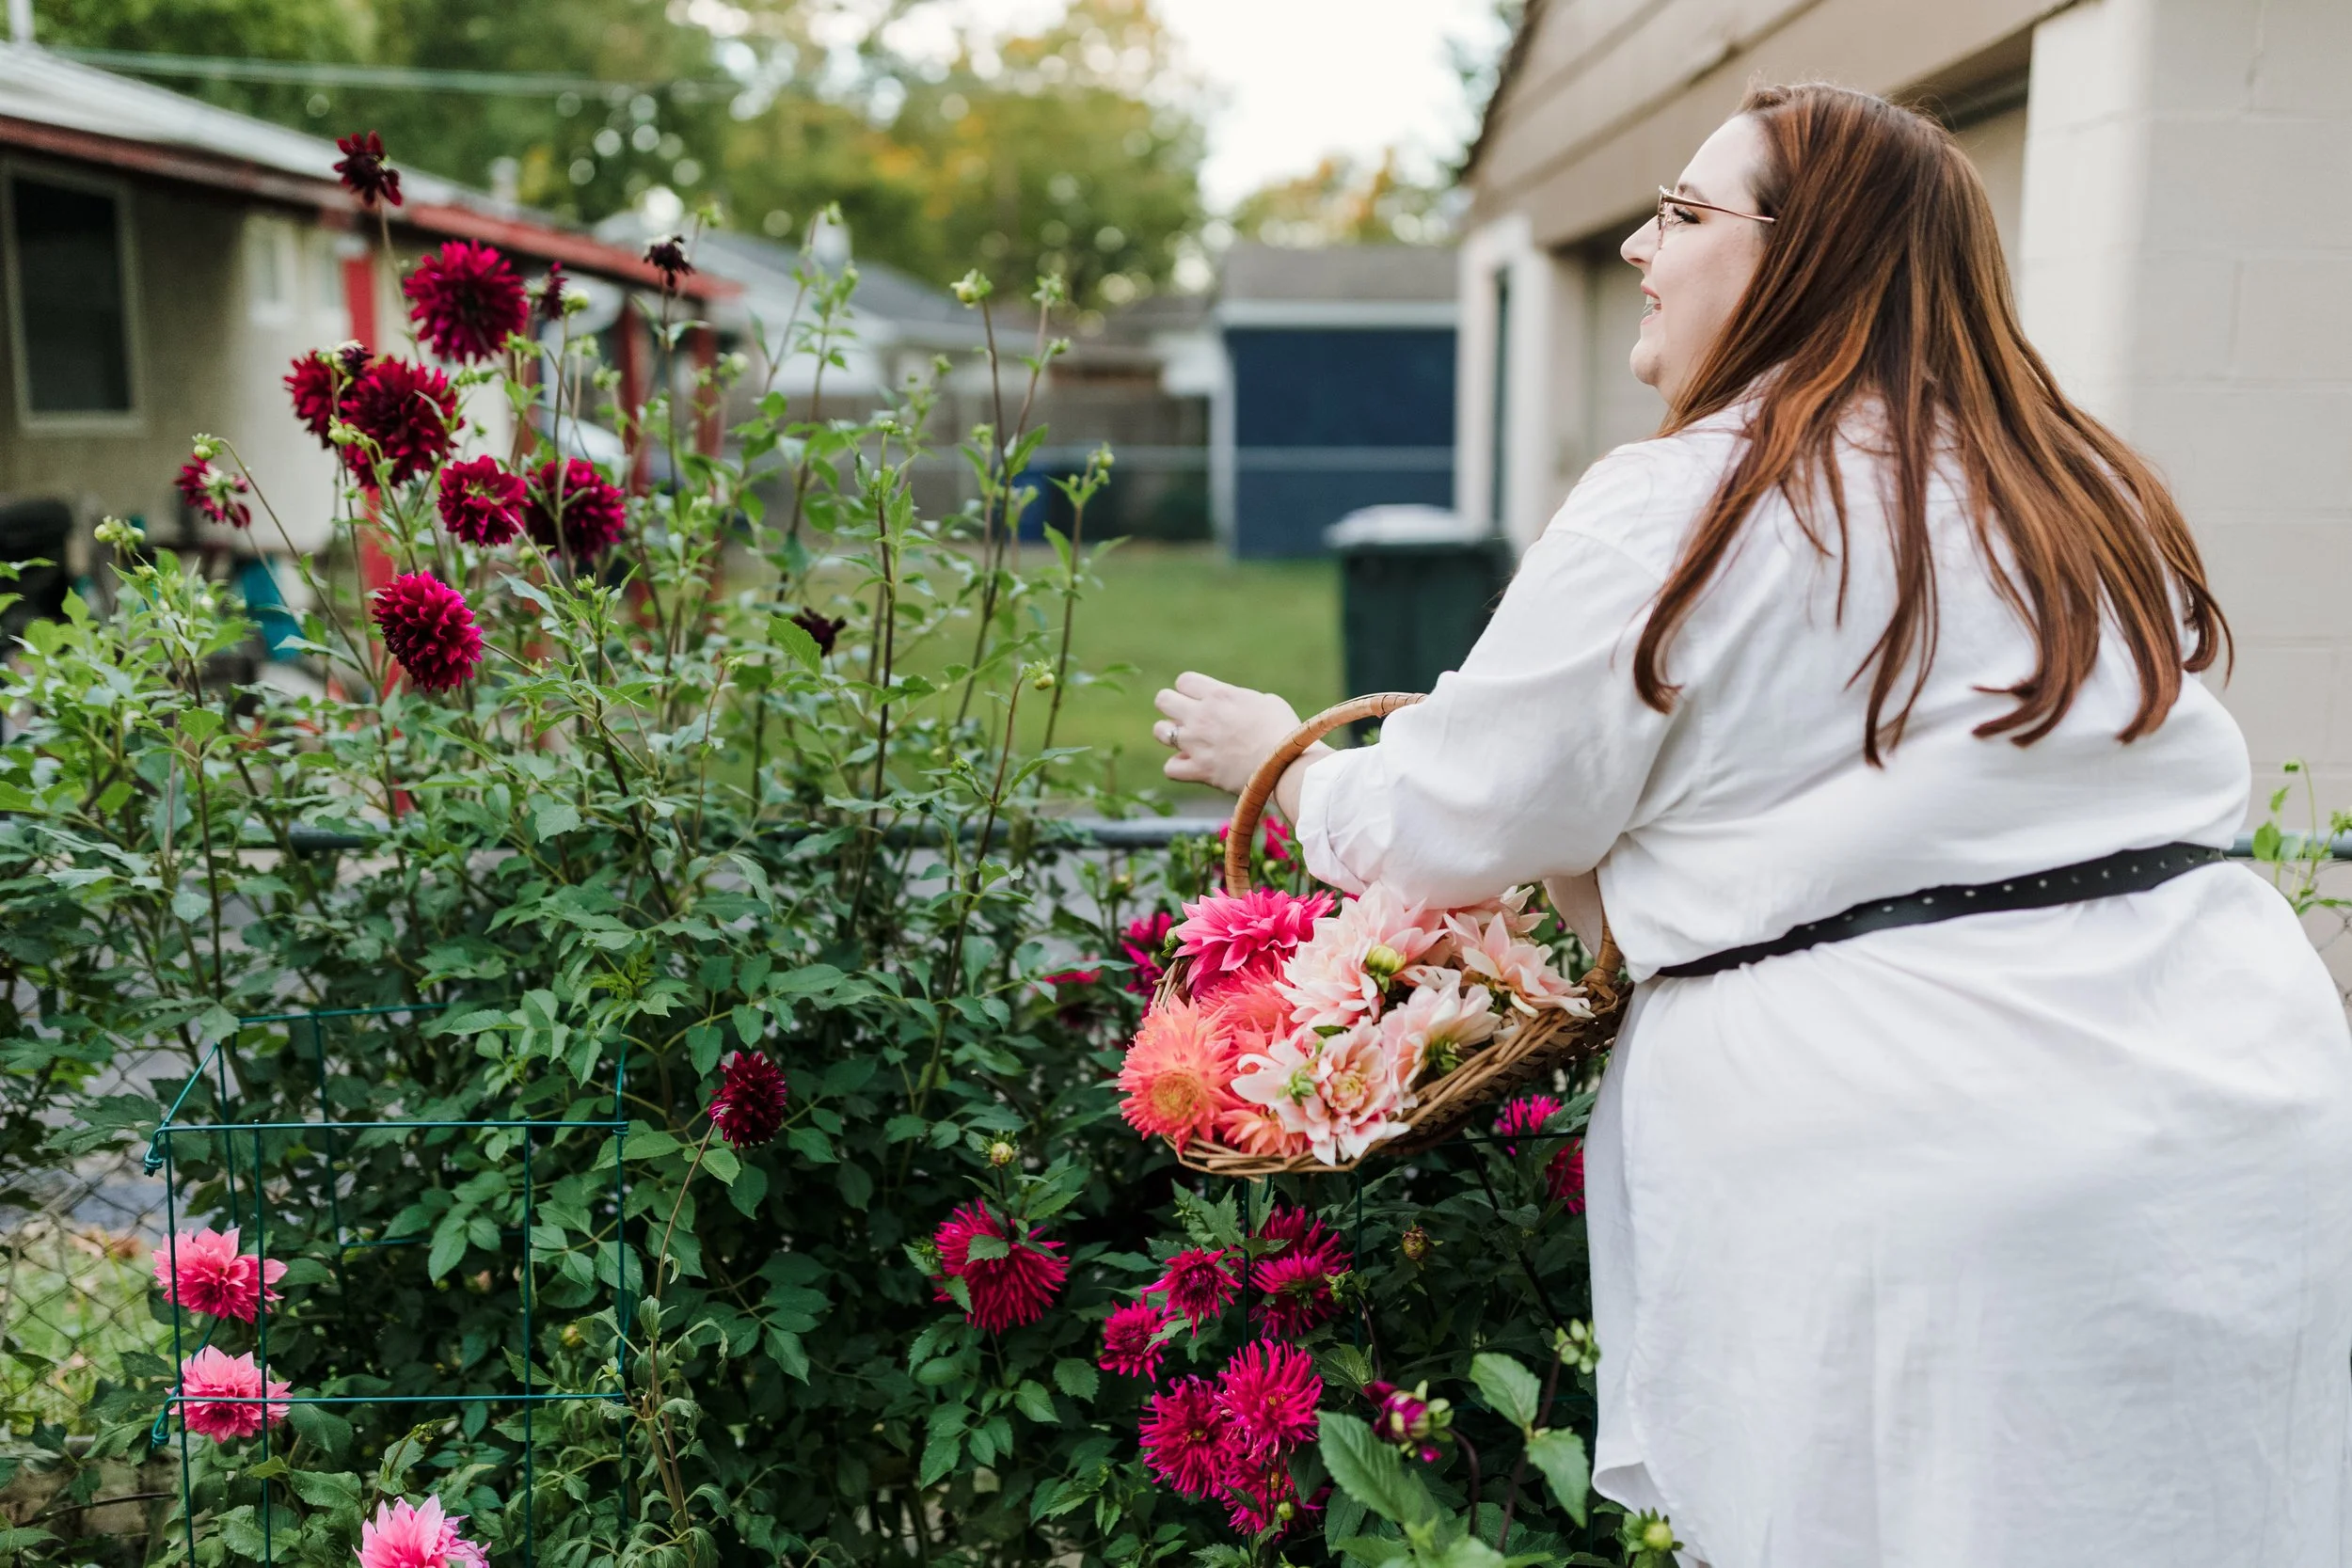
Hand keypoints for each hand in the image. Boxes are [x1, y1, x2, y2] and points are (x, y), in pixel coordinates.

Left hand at [1152, 673, 1301, 796]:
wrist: (1287, 765)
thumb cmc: (1284, 731)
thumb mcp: (1267, 701)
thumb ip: (1241, 699)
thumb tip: (1236, 704)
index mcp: (1219, 695)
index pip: (1184, 680)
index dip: (1190, 689)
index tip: (1201, 698)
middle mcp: (1202, 716)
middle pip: (1163, 700)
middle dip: (1171, 706)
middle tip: (1186, 716)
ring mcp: (1197, 743)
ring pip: (1159, 731)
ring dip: (1169, 734)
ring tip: (1186, 740)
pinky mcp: (1199, 770)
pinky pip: (1170, 768)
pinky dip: (1178, 767)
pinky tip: (1191, 765)